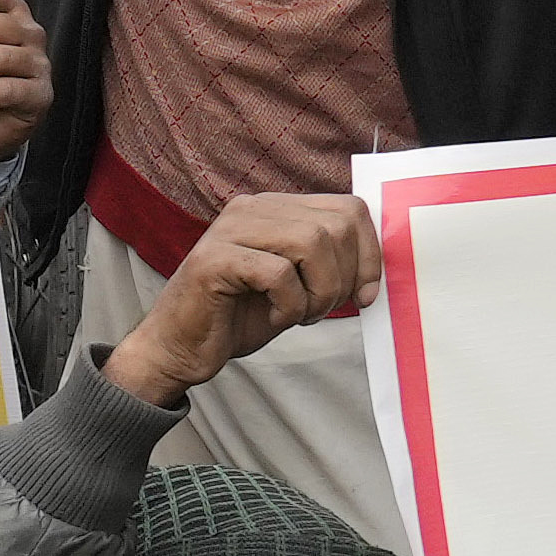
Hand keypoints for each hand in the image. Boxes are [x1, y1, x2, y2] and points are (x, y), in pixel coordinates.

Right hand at [102, 185, 366, 404]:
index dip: (369, 253)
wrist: (180, 348)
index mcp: (276, 207)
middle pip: (336, 225)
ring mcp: (230, 229)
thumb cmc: (239, 317)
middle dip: (343, 277)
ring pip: (311, 243)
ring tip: (301, 314)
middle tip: (322, 309)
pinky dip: (291, 305)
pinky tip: (276, 318)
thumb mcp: (296, 284)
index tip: (364, 295)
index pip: (348, 208)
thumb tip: (375, 268)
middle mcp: (253, 207)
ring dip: (319, 291)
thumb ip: (328, 263)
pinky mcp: (214, 260)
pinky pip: (279, 273)